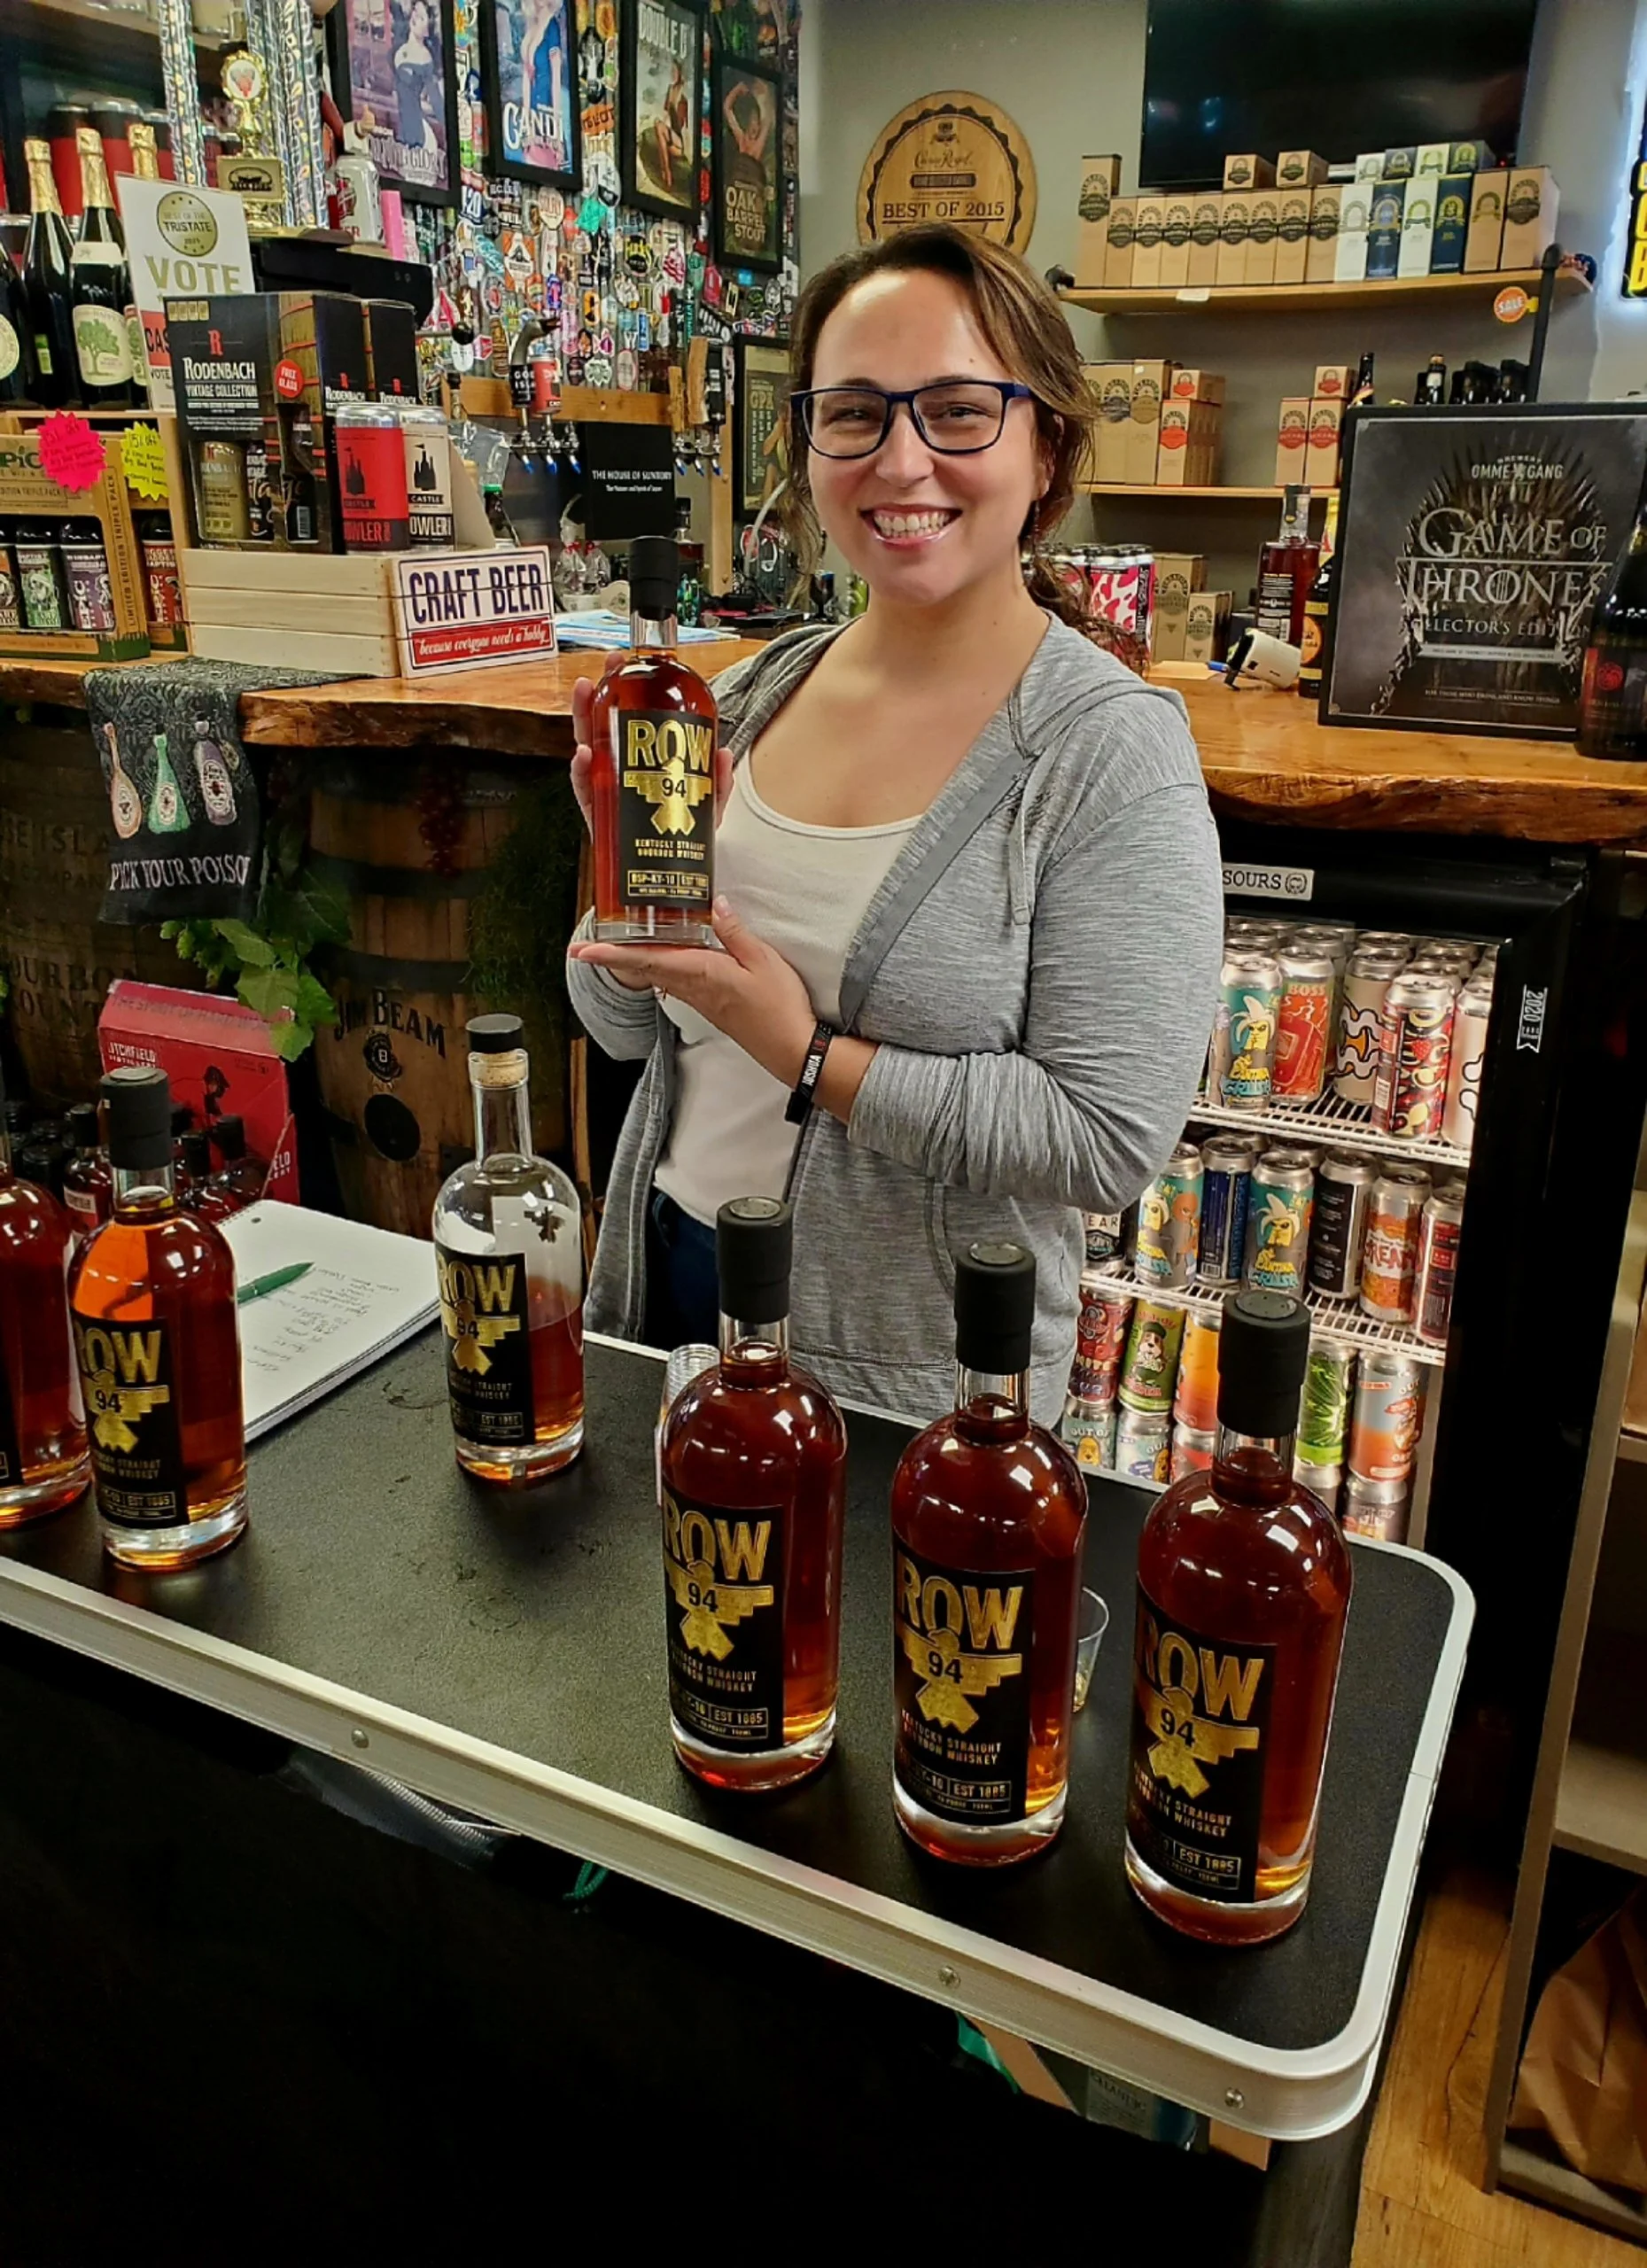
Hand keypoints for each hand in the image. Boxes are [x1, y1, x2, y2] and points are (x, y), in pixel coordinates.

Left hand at [569, 896, 815, 1082]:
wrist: (791, 1048)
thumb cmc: (779, 1006)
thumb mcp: (763, 961)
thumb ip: (736, 932)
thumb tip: (716, 904)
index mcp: (702, 972)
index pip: (648, 959)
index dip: (613, 954)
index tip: (584, 950)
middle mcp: (693, 987)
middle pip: (644, 968)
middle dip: (611, 958)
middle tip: (580, 951)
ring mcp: (699, 999)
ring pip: (656, 976)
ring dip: (630, 963)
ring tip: (610, 950)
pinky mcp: (709, 1005)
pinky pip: (673, 982)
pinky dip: (656, 969)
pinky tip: (656, 962)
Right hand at [570, 673, 733, 836]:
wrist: (663, 877)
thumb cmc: (677, 837)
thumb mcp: (706, 808)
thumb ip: (717, 783)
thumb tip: (722, 752)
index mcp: (643, 764)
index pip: (633, 719)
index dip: (629, 689)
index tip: (630, 662)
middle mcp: (621, 771)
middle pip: (606, 724)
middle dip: (604, 692)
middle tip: (608, 668)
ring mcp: (605, 789)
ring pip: (588, 747)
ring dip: (583, 717)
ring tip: (587, 693)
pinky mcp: (596, 815)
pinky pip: (583, 789)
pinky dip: (581, 771)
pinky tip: (584, 754)